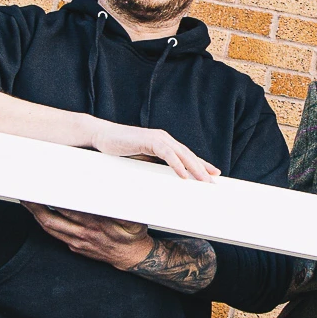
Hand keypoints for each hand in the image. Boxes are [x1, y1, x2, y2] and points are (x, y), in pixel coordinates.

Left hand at [24, 203, 155, 269]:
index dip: (54, 199)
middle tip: (25, 192)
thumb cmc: (132, 233)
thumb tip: (112, 194)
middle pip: (52, 219)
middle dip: (36, 206)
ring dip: (35, 214)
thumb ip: (121, 209)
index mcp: (95, 224)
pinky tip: (39, 214)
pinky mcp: (75, 247)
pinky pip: (55, 234)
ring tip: (26, 201)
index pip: (68, 209)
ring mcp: (77, 242)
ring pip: (50, 228)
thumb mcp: (133, 219)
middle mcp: (83, 234)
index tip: (45, 188)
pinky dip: (45, 224)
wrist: (132, 256)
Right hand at [87, 121, 218, 181]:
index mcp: (164, 143)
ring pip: (182, 154)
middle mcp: (164, 138)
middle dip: (202, 169)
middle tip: (214, 182)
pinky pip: (167, 154)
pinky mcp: (149, 140)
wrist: (103, 135)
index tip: (213, 174)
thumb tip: (163, 179)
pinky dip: (177, 165)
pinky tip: (184, 175)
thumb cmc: (120, 148)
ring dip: (194, 169)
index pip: (186, 155)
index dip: (201, 164)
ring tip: (204, 181)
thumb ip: (154, 165)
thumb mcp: (141, 159)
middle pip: (188, 155)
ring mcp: (158, 138)